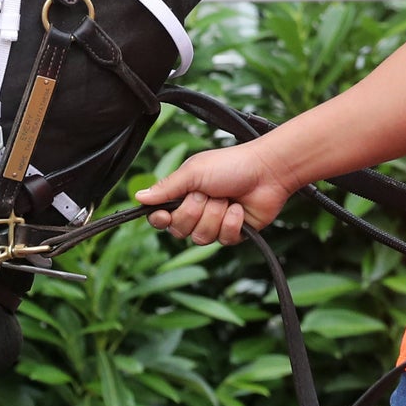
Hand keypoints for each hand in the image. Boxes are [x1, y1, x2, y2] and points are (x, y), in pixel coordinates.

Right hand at [134, 143, 293, 245]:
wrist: (267, 171)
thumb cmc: (231, 165)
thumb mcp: (194, 172)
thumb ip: (167, 187)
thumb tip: (139, 197)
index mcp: (183, 194)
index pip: (160, 217)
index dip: (160, 220)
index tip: (164, 215)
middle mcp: (196, 211)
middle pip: (179, 230)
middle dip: (194, 211)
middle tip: (207, 194)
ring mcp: (215, 223)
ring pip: (201, 238)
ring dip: (215, 215)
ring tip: (226, 199)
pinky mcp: (233, 233)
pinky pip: (223, 240)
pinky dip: (232, 222)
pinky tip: (238, 208)